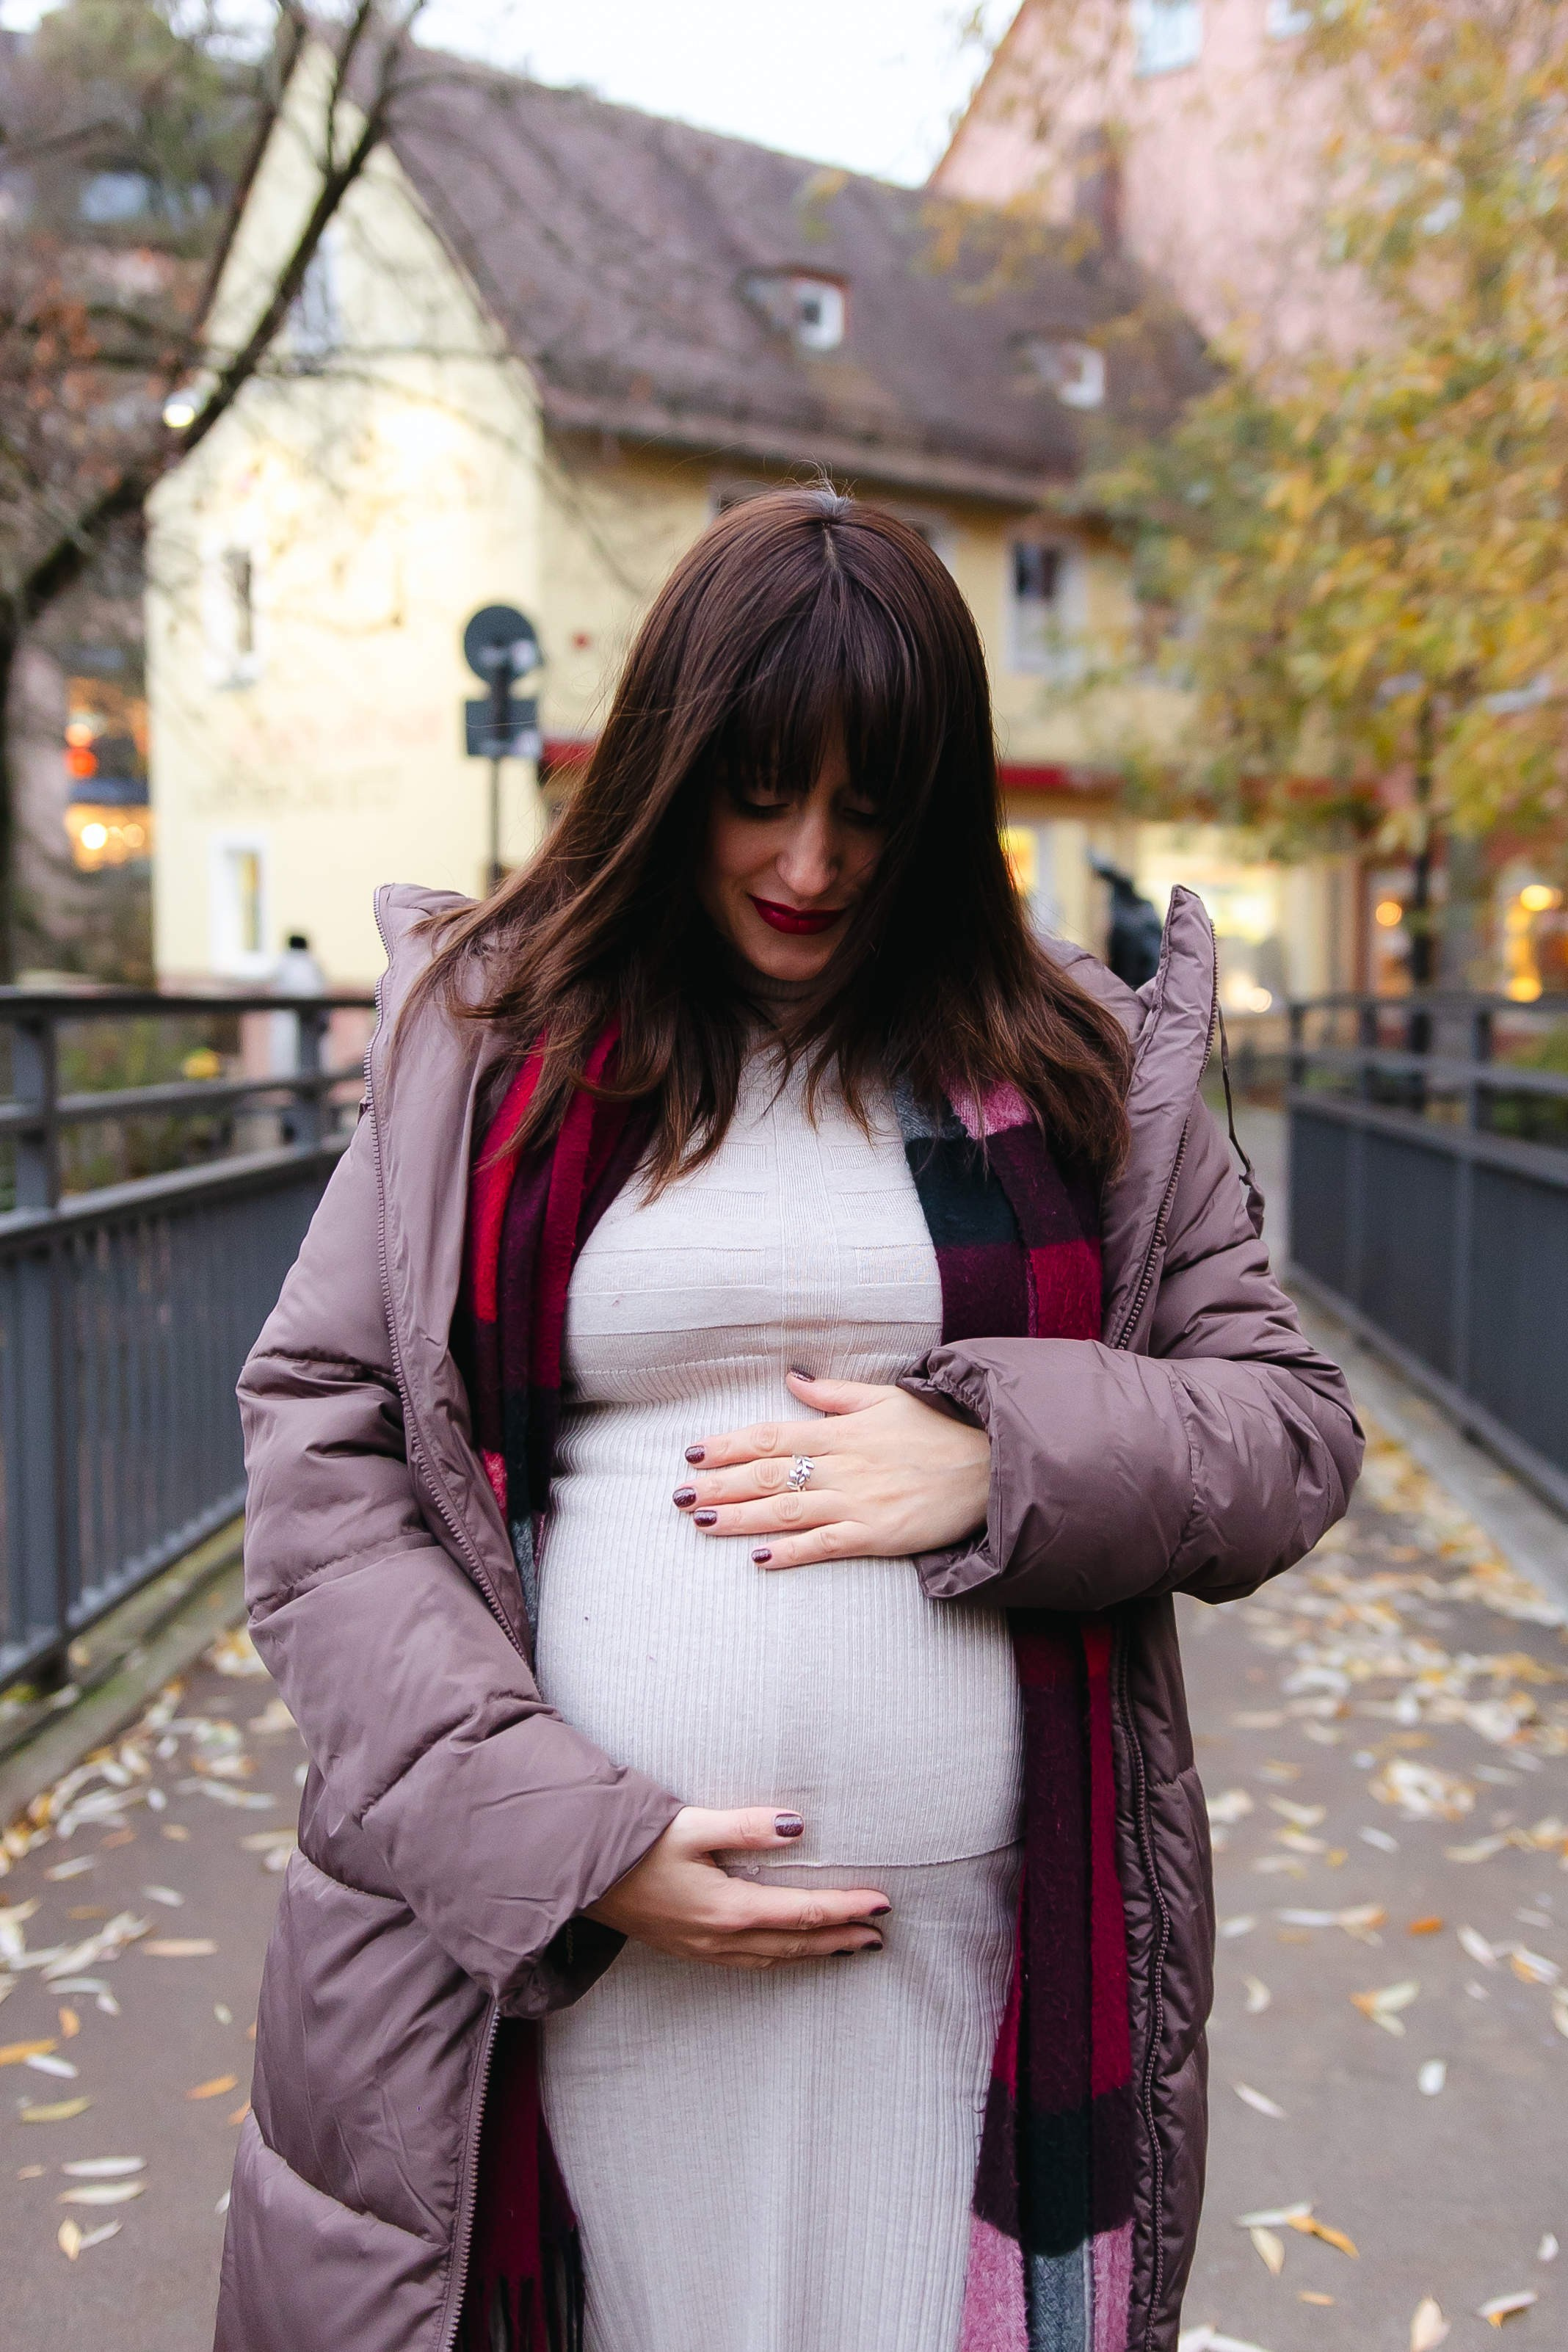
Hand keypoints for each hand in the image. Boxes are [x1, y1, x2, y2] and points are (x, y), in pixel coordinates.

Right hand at [586, 1807, 888, 1967]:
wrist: (580, 1877)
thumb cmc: (635, 1846)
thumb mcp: (691, 1825)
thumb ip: (746, 1827)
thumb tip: (798, 1827)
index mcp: (727, 1909)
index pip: (803, 1912)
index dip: (847, 1908)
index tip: (883, 1904)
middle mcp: (720, 1939)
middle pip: (796, 1943)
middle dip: (841, 1938)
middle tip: (880, 1935)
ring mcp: (703, 1950)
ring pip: (775, 1958)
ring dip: (815, 1953)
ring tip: (848, 1946)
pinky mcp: (689, 1950)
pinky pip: (750, 1964)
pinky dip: (781, 1958)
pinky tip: (788, 1951)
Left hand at [671, 1372, 989, 1570]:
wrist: (991, 1465)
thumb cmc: (938, 1429)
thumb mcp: (885, 1398)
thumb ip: (834, 1394)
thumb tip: (792, 1377)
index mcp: (841, 1431)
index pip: (772, 1435)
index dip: (730, 1444)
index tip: (694, 1451)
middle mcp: (842, 1465)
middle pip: (768, 1474)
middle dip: (720, 1484)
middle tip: (679, 1494)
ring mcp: (858, 1502)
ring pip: (786, 1510)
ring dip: (740, 1517)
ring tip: (701, 1521)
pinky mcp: (876, 1535)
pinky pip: (824, 1545)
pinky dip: (790, 1551)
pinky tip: (758, 1557)